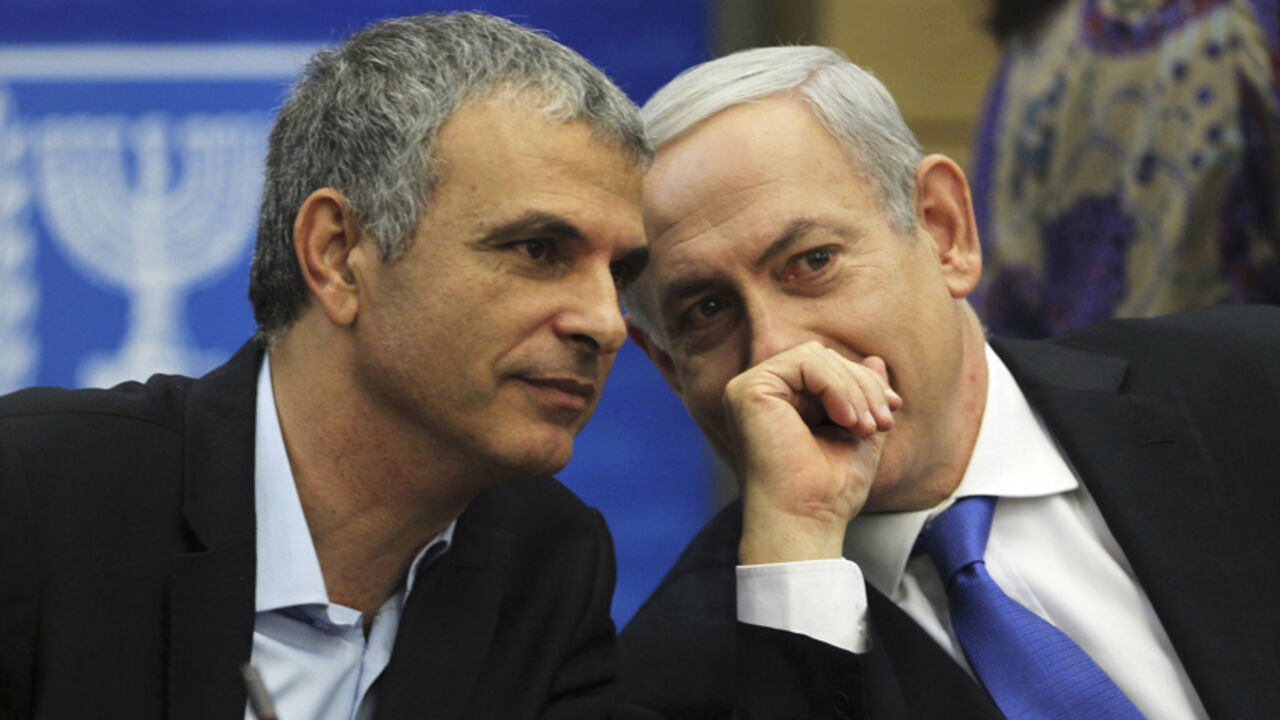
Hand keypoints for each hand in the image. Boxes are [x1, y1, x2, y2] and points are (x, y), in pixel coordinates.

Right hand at [725, 342, 900, 563]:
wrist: (806, 521)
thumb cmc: (829, 490)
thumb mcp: (859, 433)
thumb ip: (864, 396)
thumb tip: (876, 359)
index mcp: (779, 401)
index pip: (825, 368)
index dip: (863, 383)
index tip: (891, 411)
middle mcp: (759, 392)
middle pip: (822, 358)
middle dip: (862, 386)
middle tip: (881, 423)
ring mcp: (749, 390)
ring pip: (816, 357)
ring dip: (853, 389)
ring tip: (864, 428)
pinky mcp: (749, 391)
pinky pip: (805, 363)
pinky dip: (836, 387)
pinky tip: (846, 420)